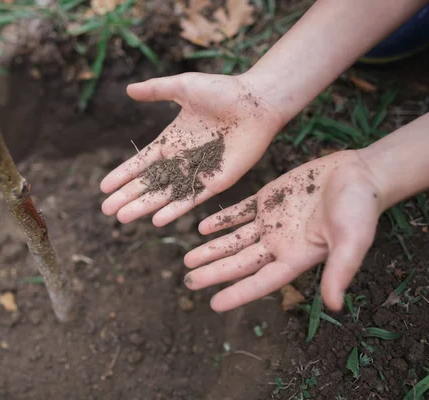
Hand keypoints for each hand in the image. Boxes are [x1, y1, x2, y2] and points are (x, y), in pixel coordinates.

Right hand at [100, 72, 284, 226]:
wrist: (258, 101)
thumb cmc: (223, 91)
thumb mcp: (182, 87)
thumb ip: (155, 91)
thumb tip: (127, 90)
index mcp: (171, 140)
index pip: (141, 163)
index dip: (123, 175)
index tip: (104, 187)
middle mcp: (181, 159)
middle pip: (148, 183)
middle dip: (127, 197)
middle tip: (106, 211)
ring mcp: (198, 172)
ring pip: (165, 195)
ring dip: (143, 207)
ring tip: (122, 219)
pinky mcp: (216, 182)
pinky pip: (192, 199)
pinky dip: (174, 210)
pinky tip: (156, 220)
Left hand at [183, 150, 383, 311]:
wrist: (360, 174)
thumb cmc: (360, 209)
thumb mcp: (352, 240)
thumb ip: (340, 270)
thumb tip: (334, 305)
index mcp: (296, 257)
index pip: (261, 281)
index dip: (238, 293)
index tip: (213, 304)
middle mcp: (279, 243)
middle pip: (240, 262)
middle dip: (214, 272)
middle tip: (188, 281)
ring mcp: (272, 221)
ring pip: (234, 239)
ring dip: (212, 248)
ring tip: (188, 260)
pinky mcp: (269, 199)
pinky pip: (239, 213)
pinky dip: (221, 220)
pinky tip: (202, 227)